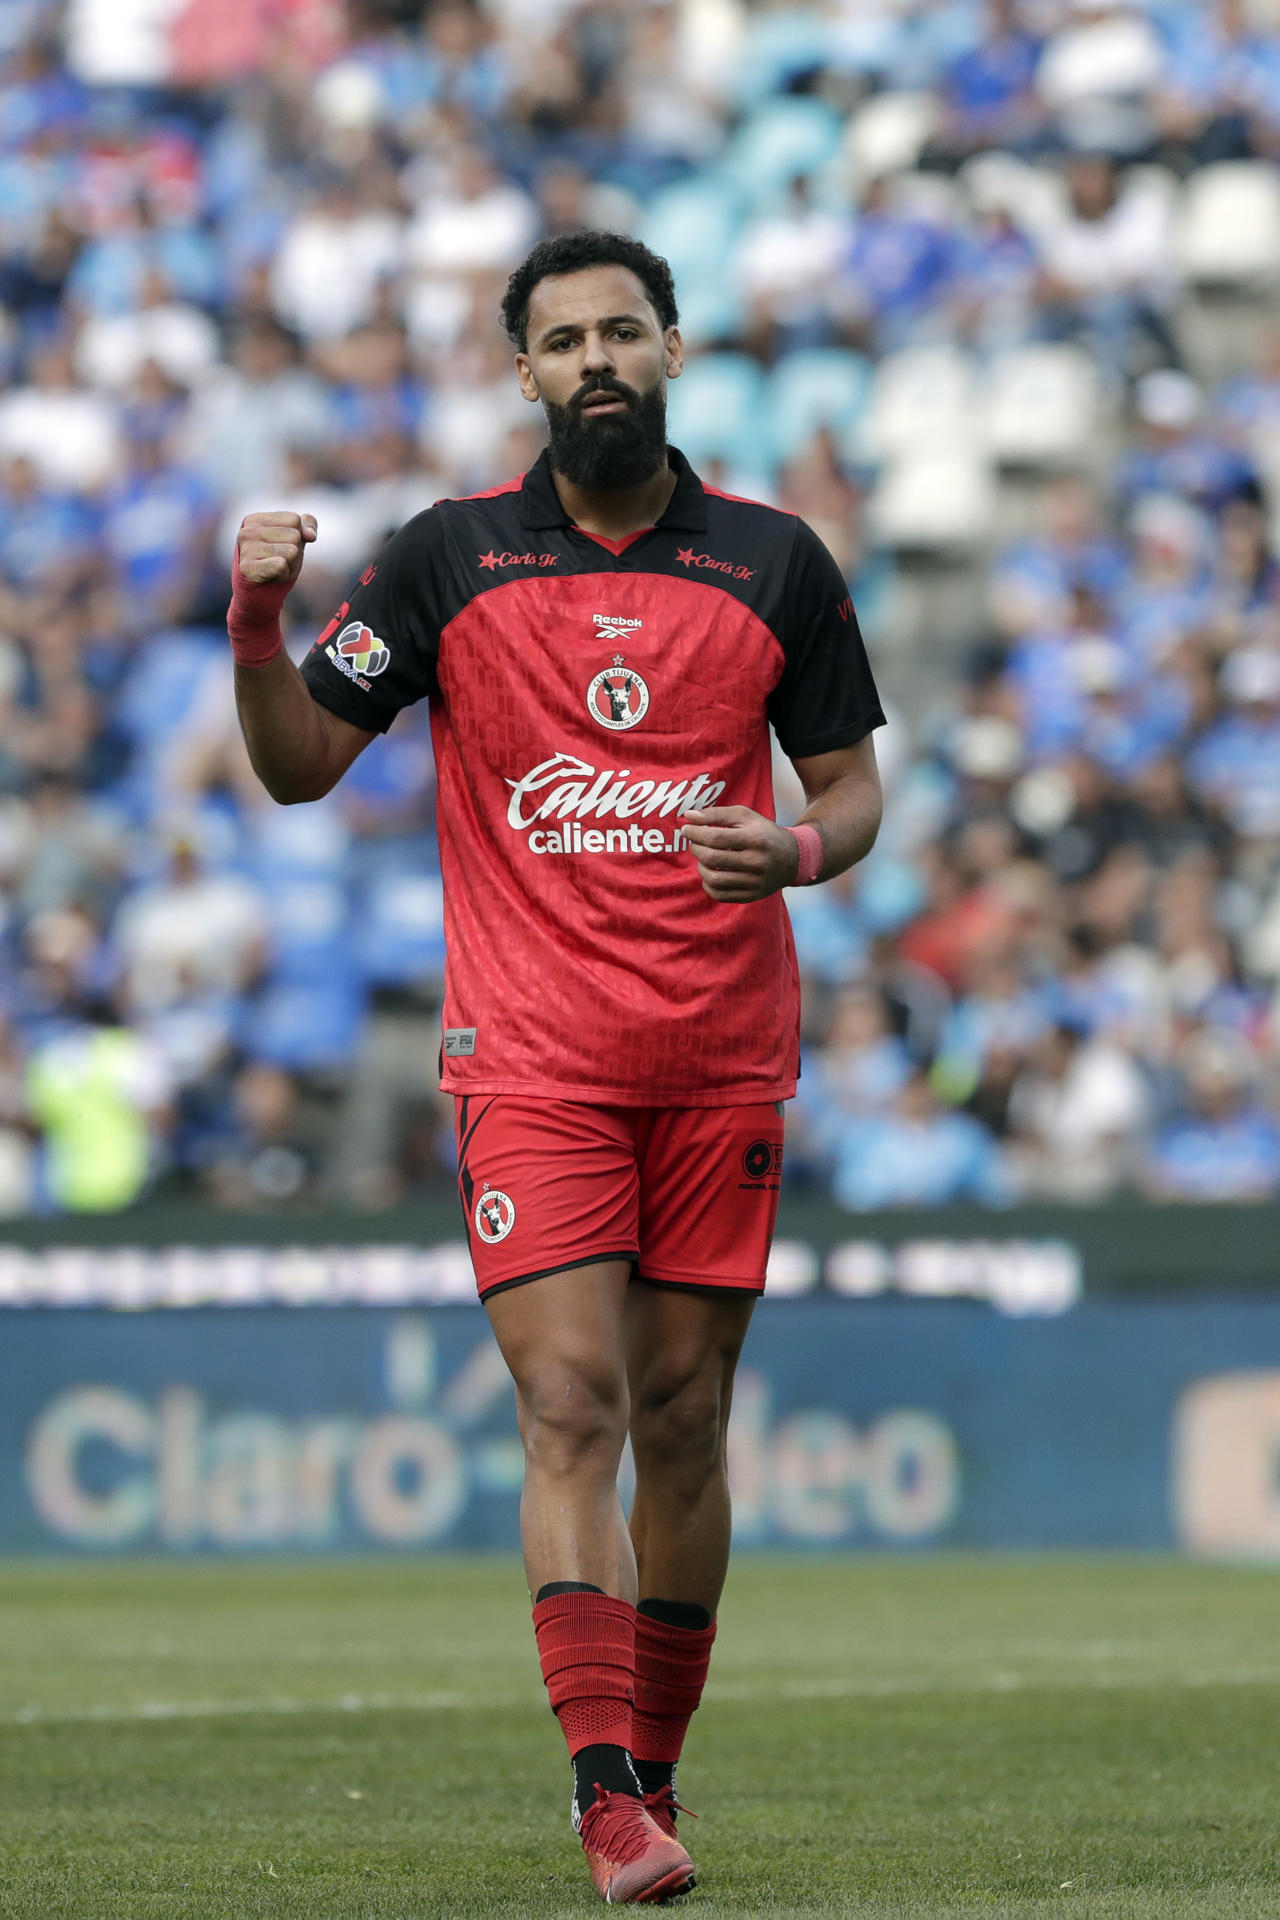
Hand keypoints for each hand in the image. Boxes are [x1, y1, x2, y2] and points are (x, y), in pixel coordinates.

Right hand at [235, 511, 316, 590]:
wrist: (261, 591)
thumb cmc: (277, 559)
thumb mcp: (295, 537)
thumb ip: (307, 524)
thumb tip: (311, 536)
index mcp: (255, 519)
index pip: (294, 519)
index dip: (296, 536)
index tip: (281, 546)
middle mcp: (248, 531)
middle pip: (294, 536)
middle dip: (295, 552)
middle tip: (280, 561)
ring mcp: (246, 549)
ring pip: (292, 551)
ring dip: (291, 564)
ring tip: (276, 568)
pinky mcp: (248, 568)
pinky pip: (281, 565)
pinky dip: (284, 574)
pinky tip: (272, 576)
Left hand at [680, 805, 799, 902]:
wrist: (793, 858)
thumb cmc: (763, 832)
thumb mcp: (745, 816)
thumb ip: (716, 814)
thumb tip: (688, 816)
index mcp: (756, 839)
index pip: (716, 838)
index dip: (695, 834)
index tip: (686, 829)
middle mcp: (757, 862)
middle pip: (713, 859)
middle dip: (696, 849)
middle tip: (694, 843)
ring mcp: (755, 882)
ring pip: (714, 880)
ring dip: (700, 867)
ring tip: (703, 858)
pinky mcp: (752, 895)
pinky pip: (720, 895)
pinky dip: (708, 885)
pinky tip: (710, 873)